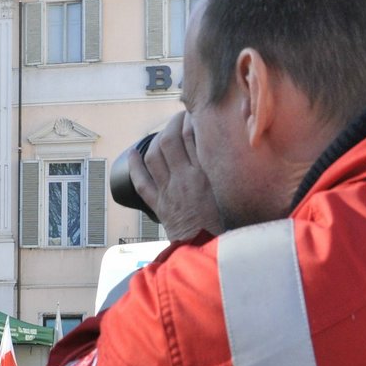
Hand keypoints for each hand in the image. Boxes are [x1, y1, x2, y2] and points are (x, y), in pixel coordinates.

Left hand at [129, 111, 224, 239]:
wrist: (207, 251)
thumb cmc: (226, 225)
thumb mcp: (232, 193)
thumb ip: (229, 173)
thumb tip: (231, 152)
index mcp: (204, 175)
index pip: (192, 135)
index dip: (190, 119)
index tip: (195, 113)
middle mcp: (182, 179)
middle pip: (169, 140)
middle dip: (172, 123)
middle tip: (178, 117)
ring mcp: (167, 192)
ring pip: (154, 156)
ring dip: (156, 140)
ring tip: (163, 132)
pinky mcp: (158, 205)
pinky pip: (141, 182)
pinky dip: (135, 165)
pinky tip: (134, 153)